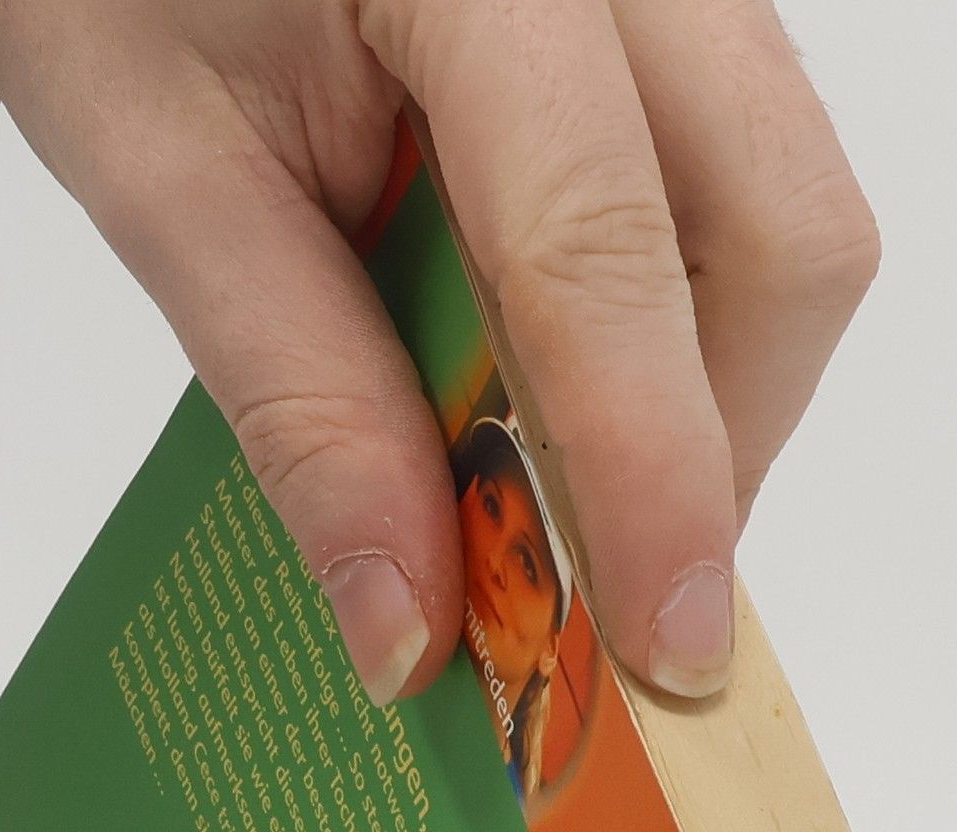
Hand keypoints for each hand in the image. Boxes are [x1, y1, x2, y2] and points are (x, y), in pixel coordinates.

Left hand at [0, 0, 878, 703]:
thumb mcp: (165, 178)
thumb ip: (300, 399)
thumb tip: (412, 626)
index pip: (602, 244)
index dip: (648, 467)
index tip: (663, 645)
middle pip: (783, 226)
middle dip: (722, 444)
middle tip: (623, 584)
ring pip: (791, 212)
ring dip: (715, 395)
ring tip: (592, 491)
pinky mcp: (679, 22)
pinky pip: (746, 189)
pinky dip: (688, 327)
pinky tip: (587, 384)